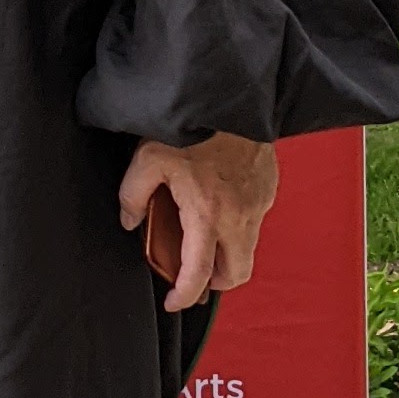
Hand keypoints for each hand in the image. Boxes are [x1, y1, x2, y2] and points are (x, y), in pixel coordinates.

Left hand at [119, 132, 277, 310]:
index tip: (174, 301)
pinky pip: (255, 220)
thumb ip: (133, 194)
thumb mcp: (148, 157)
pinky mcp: (268, 188)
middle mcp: (240, 216)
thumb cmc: (192, 124)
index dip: (184, 295)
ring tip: (203, 236)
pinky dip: (238, 225)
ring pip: (248, 247)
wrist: (231, 95)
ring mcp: (258, 203)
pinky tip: (218, 204)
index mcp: (207, 214)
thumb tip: (130, 220)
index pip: (199, 273)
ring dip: (227, 252)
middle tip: (193, 275)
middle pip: (236, 273)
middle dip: (215, 282)